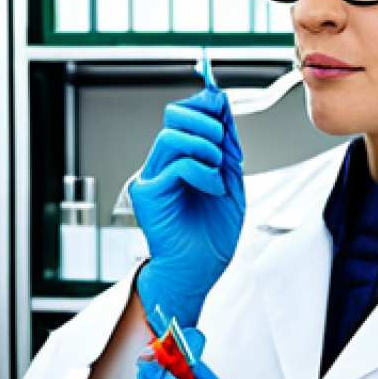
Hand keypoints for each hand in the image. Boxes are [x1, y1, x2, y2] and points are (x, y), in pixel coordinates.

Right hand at [131, 87, 244, 328]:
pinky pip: (177, 165)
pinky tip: (213, 190)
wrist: (197, 273)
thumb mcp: (230, 182)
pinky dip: (203, 172)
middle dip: (204, 120)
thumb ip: (226, 146)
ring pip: (172, 136)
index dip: (206, 105)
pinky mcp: (147, 193)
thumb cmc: (211, 237)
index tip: (225, 107)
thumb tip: (222, 106)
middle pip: (172, 115)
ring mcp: (151, 178)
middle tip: (222, 140)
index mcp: (180, 159)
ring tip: (218, 172)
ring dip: (205, 147)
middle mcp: (161, 165)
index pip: (185, 115)